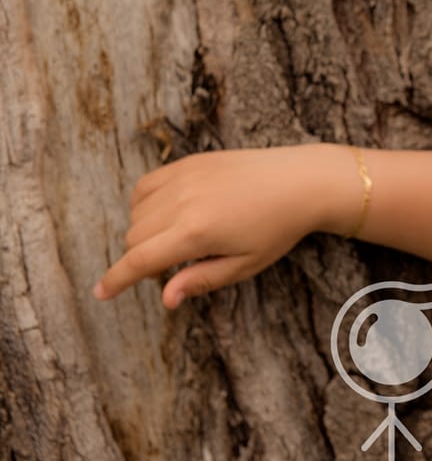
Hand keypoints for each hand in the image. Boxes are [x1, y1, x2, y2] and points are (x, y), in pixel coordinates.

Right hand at [94, 145, 341, 308]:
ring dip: (145, 230)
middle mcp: (183, 202)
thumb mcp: (245, 265)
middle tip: (178, 262)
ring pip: (136, 212)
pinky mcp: (189, 162)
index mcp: (196, 233)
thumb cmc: (278, 228)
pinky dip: (145, 202)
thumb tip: (165, 299)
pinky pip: (145, 185)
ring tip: (181, 237)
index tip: (101, 293)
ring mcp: (184, 177)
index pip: (139, 261)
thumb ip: (201, 280)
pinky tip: (170, 212)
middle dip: (143, 257)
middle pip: (134, 238)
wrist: (302, 181)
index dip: (115, 280)